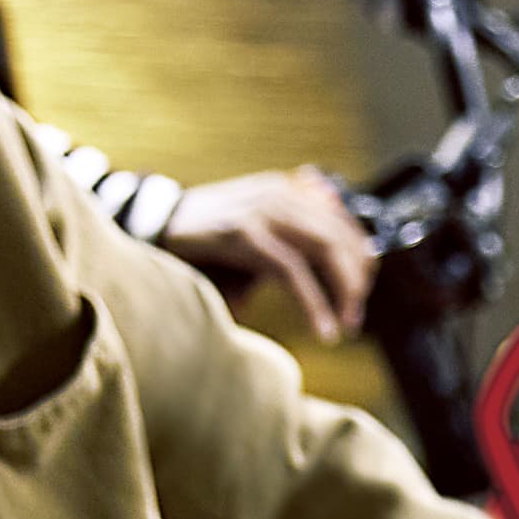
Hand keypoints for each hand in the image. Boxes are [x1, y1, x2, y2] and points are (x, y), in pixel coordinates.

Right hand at [161, 168, 374, 341]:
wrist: (155, 225)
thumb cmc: (209, 238)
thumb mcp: (259, 234)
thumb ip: (293, 243)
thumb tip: (335, 276)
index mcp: (288, 190)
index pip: (343, 222)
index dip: (361, 259)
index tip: (363, 293)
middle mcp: (281, 193)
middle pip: (340, 237)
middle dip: (355, 282)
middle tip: (356, 318)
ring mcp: (262, 209)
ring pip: (324, 251)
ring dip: (343, 294)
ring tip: (345, 326)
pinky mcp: (244, 233)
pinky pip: (292, 271)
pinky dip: (314, 304)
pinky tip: (322, 328)